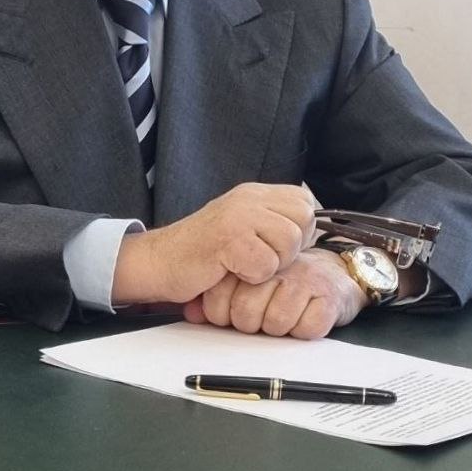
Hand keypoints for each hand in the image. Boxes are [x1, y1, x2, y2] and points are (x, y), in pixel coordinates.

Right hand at [112, 183, 315, 304]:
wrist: (158, 262)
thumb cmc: (202, 254)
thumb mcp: (243, 227)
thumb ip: (274, 223)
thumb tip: (313, 229)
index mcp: (255, 193)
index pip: (305, 203)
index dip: (299, 231)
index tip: (273, 246)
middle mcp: (249, 197)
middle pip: (303, 220)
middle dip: (288, 250)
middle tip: (257, 258)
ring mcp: (238, 214)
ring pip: (288, 242)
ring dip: (270, 265)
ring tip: (242, 265)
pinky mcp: (228, 238)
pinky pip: (266, 264)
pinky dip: (252, 277)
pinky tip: (230, 271)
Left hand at [181, 249, 368, 339]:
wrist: (337, 273)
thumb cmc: (287, 282)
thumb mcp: (249, 283)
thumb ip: (217, 296)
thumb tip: (191, 314)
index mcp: (253, 260)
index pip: (221, 294)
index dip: (222, 315)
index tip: (231, 316)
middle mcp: (278, 268)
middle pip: (246, 311)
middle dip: (250, 324)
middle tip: (261, 319)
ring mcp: (305, 280)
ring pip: (276, 322)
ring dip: (279, 329)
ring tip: (284, 316)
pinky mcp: (329, 297)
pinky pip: (307, 327)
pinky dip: (305, 329)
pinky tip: (306, 317)